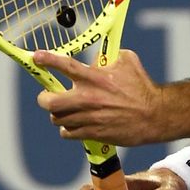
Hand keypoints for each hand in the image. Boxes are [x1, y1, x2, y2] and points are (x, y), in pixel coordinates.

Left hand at [35, 48, 165, 145]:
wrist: (154, 115)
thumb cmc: (142, 86)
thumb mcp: (127, 61)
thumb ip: (108, 56)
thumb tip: (96, 56)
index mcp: (95, 77)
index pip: (65, 66)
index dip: (47, 60)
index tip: (35, 57)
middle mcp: (88, 98)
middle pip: (49, 101)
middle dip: (44, 98)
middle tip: (48, 96)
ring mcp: (89, 118)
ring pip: (57, 118)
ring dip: (58, 113)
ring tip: (67, 110)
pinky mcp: (92, 134)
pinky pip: (67, 133)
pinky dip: (68, 129)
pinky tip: (75, 124)